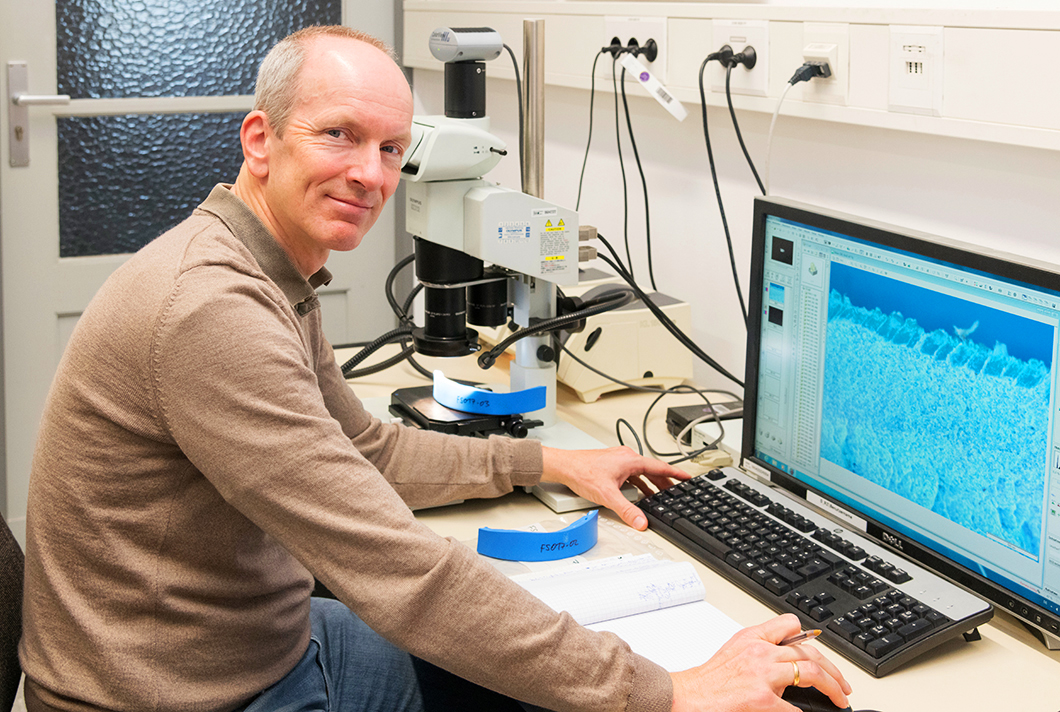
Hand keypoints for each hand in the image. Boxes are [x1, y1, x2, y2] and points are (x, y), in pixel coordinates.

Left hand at [540, 446, 687, 529]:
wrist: (563, 466)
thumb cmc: (582, 472)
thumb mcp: (608, 495)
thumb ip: (627, 510)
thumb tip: (641, 522)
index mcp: (630, 460)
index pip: (660, 467)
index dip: (676, 473)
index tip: (688, 477)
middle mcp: (626, 457)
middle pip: (652, 470)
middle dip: (664, 482)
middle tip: (676, 491)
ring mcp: (618, 460)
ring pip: (641, 472)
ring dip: (650, 484)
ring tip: (658, 496)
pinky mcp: (611, 465)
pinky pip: (630, 474)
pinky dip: (637, 483)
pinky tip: (636, 493)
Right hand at [670, 614, 851, 711]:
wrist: (687, 697)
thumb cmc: (707, 682)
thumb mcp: (733, 653)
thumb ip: (759, 651)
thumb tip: (784, 662)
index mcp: (752, 638)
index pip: (790, 624)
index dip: (809, 637)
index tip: (820, 653)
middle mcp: (760, 651)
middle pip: (810, 651)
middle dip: (833, 669)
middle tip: (842, 684)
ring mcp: (763, 675)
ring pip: (812, 671)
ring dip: (833, 687)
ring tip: (839, 698)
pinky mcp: (763, 700)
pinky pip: (796, 706)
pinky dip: (807, 711)